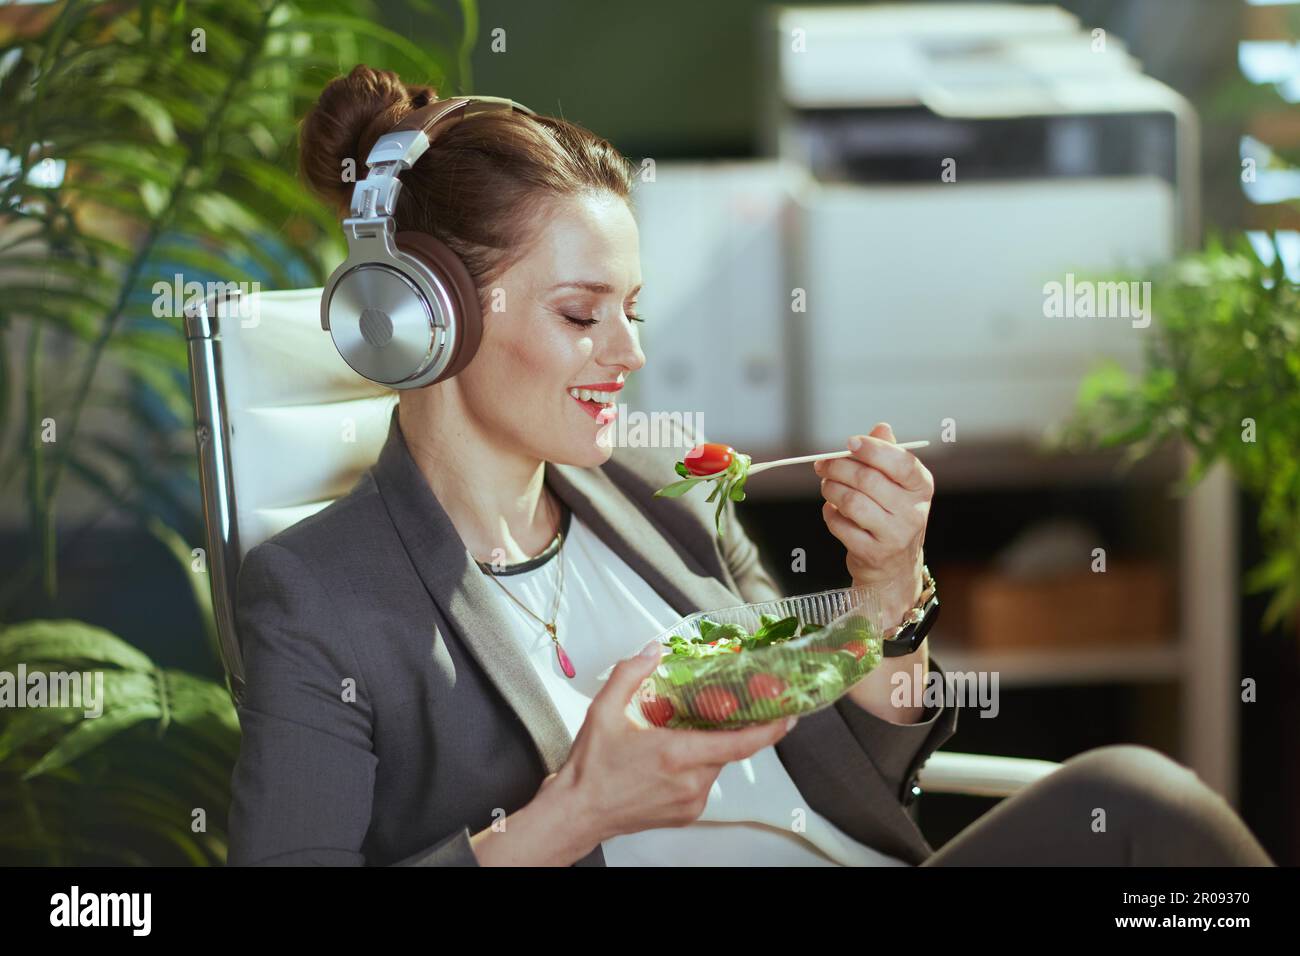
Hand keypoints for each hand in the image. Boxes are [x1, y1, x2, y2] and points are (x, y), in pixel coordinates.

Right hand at [549, 643, 796, 853]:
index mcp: (677, 754)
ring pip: (716, 765)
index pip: (741, 742)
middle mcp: (691, 782)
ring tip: (681, 733)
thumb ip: (630, 674)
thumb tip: (652, 650)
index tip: (789, 713)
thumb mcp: (604, 711)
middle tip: (722, 708)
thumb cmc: (591, 769)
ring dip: (708, 747)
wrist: (577, 813)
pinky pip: (704, 783)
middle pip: (728, 749)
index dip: (771, 728)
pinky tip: (671, 757)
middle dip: (728, 727)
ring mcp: (691, 802)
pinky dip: (697, 766)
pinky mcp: (686, 814)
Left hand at [814, 422, 933, 622]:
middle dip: (838, 468)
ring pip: (851, 502)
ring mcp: (895, 535)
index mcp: (921, 487)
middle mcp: (913, 512)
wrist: (895, 567)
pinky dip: (830, 514)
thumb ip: (888, 454)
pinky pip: (841, 525)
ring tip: (826, 486)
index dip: (872, 449)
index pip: (900, 462)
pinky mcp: (874, 553)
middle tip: (822, 464)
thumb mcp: (897, 485)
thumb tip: (882, 427)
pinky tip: (833, 510)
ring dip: (830, 489)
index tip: (849, 443)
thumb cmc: (892, 516)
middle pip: (868, 480)